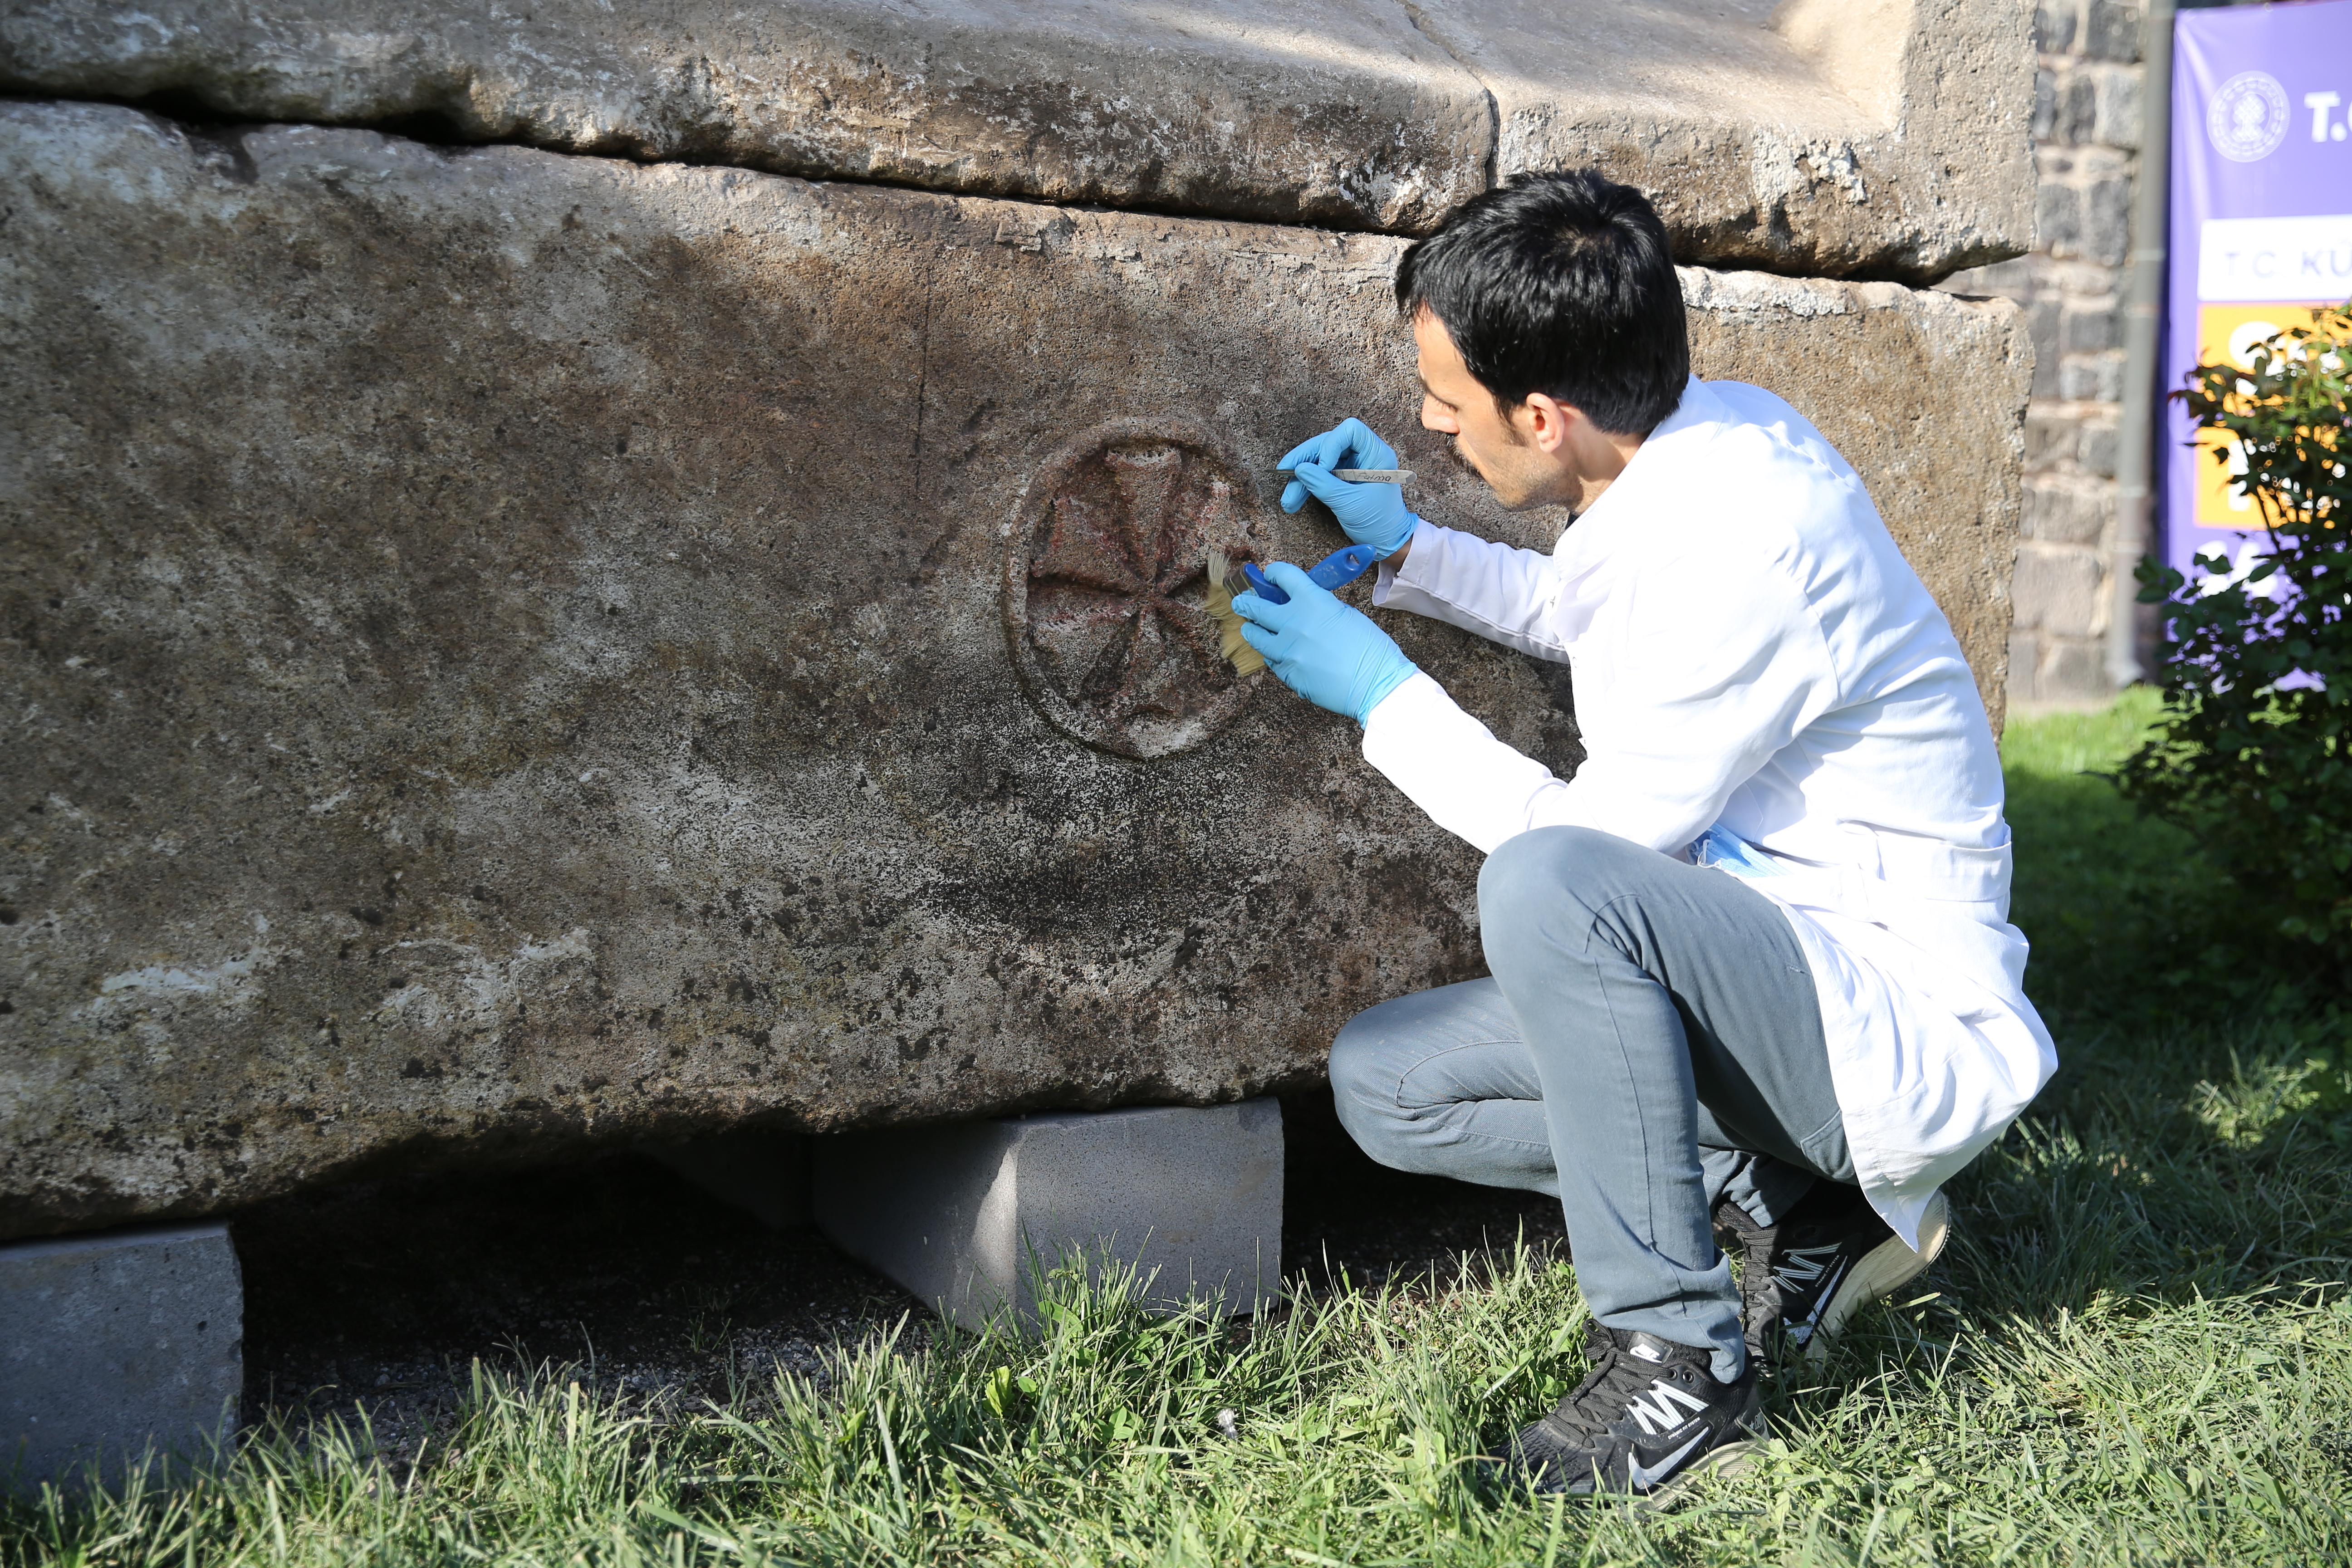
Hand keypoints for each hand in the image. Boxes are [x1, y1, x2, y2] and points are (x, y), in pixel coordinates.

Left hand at [1233, 561, 1417, 724]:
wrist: (1375, 685)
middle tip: (1241, 602)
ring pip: (1255, 637)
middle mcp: (1294, 623)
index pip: (1283, 576)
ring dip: (1252, 630)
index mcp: (1313, 601)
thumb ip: (1320, 607)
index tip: (1270, 575)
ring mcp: (1287, 650)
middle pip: (1257, 607)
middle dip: (1246, 602)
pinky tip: (1276, 653)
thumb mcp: (1347, 614)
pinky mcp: (1287, 673)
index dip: (1274, 573)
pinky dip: (1272, 655)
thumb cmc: (1370, 650)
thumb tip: (1304, 605)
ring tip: (1250, 629)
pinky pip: (1272, 661)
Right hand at [1280, 418, 1414, 558]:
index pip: (1350, 431)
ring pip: (1319, 459)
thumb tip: (1300, 469)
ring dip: (1301, 477)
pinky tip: (1293, 499)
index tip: (1323, 466)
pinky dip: (1306, 485)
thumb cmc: (1379, 522)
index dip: (1331, 444)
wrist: (1386, 541)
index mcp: (1376, 454)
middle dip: (1305, 459)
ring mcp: (1352, 466)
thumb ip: (1324, 485)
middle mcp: (1363, 455)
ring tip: (1287, 499)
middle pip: (1328, 443)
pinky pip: (1320, 474)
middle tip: (1284, 472)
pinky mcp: (1342, 477)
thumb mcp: (1350, 504)